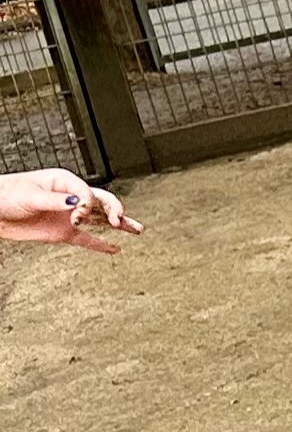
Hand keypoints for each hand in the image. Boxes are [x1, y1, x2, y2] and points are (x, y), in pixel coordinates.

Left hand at [0, 169, 138, 251]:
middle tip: (119, 222)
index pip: (88, 193)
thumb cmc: (5, 195)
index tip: (78, 215)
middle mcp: (70, 198)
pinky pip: (87, 240)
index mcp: (64, 182)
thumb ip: (55, 200)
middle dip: (114, 211)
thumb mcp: (29, 195)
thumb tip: (78, 203)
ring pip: (100, 220)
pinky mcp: (63, 233)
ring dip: (119, 224)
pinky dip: (101, 245)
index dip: (88, 205)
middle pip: (102, 202)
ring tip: (138, 229)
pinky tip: (115, 249)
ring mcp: (69, 216)